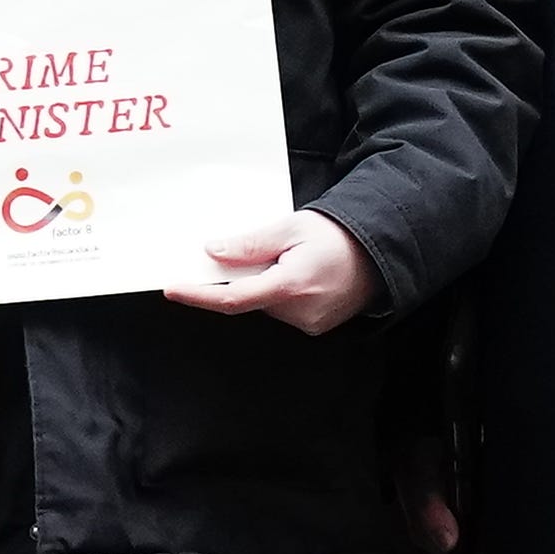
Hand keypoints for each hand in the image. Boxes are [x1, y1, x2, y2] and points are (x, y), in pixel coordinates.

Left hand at [168, 209, 373, 334]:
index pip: (232, 298)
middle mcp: (299, 311)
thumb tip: (213, 252)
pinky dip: (278, 292)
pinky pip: (282, 310)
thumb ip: (250, 244)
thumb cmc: (339, 236)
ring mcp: (308, 322)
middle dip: (238, 278)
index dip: (198, 295)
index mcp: (291, 284)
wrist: (381, 252)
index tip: (173, 289)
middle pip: (247, 299)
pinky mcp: (314, 325)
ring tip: (288, 258)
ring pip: (264, 304)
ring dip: (262, 283)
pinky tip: (297, 273)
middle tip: (249, 252)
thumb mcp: (291, 228)